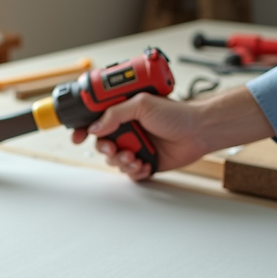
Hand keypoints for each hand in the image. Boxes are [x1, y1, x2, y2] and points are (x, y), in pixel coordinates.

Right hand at [71, 93, 204, 180]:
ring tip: (135, 157)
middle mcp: (127, 129)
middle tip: (115, 148)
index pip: (95, 121)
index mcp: (123, 113)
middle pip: (101, 144)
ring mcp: (136, 146)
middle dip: (107, 149)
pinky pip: (130, 173)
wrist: (198, 131)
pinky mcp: (145, 162)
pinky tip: (146, 163)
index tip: (78, 137)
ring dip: (122, 161)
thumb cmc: (177, 113)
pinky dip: (136, 171)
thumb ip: (115, 113)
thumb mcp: (142, 104)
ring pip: (114, 161)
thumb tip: (95, 126)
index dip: (83, 130)